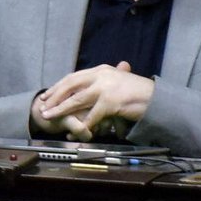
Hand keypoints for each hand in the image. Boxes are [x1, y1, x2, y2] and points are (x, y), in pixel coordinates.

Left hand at [36, 61, 154, 141]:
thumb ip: (101, 84)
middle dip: (54, 96)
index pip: (73, 77)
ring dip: (60, 109)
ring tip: (48, 116)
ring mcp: (106, 88)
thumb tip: (84, 88)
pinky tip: (75, 130)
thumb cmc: (139, 93)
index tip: (46, 95)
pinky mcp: (111, 101)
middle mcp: (102, 75)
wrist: (158, 99)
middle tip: (42, 105)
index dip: (58, 87)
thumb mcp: (117, 82)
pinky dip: (83, 123)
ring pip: (77, 99)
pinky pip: (93, 115)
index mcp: (101, 70)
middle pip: (70, 85)